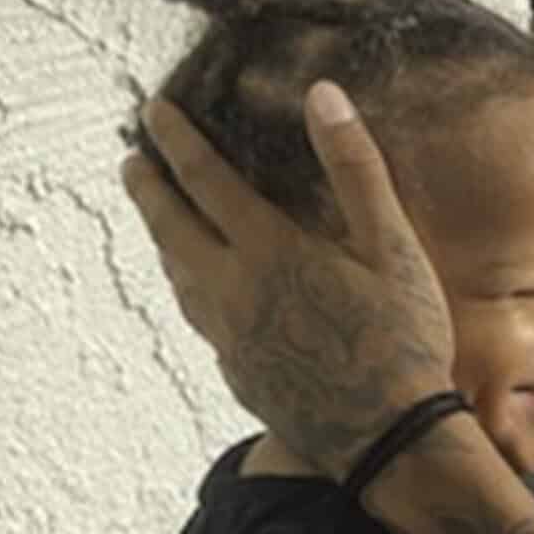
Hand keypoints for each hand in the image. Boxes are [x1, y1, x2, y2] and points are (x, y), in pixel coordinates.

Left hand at [120, 84, 454, 478]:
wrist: (389, 438)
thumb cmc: (402, 339)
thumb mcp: (392, 246)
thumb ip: (355, 168)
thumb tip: (324, 94)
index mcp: (268, 250)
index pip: (204, 180)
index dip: (177, 142)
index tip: (154, 113)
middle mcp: (233, 291)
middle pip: (171, 228)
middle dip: (148, 189)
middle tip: (131, 161)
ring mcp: (230, 338)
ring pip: (178, 278)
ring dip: (162, 240)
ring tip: (158, 222)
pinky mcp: (238, 374)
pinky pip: (201, 321)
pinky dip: (190, 290)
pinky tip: (204, 294)